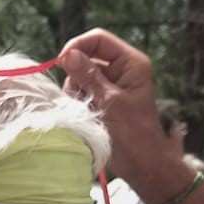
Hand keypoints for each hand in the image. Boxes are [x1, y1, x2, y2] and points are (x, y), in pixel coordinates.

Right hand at [58, 29, 168, 186]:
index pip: (99, 39)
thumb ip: (89, 76)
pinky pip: (79, 91)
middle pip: (86, 56)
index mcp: (130, 63)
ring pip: (79, 76)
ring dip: (76, 91)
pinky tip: (85, 114)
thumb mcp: (111, 102)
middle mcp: (120, 70)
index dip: (78, 46)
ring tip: (87, 110)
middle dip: (77, 75)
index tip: (62, 62)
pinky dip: (77, 101)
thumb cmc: (134, 133)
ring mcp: (109, 85)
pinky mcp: (100, 100)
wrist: (142, 163)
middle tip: (80, 96)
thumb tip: (68, 55)